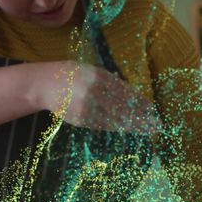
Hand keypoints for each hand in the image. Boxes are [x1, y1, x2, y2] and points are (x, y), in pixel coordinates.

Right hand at [37, 61, 159, 133]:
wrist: (45, 85)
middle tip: (156, 125)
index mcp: (98, 76)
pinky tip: (127, 129)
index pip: (124, 92)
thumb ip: (110, 81)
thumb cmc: (72, 74)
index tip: (152, 109)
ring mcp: (86, 108)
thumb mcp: (92, 71)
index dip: (140, 102)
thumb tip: (133, 95)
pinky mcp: (81, 120)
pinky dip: (117, 127)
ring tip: (147, 130)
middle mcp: (93, 92)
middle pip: (122, 108)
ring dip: (132, 126)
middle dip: (141, 118)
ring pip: (114, 119)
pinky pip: (102, 125)